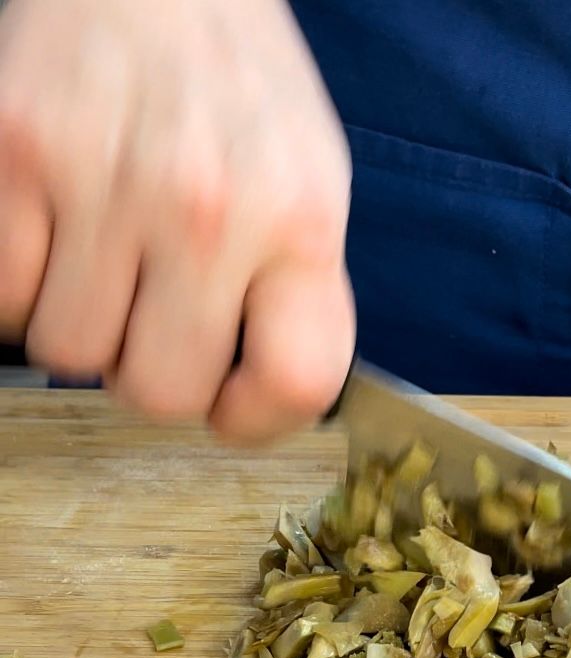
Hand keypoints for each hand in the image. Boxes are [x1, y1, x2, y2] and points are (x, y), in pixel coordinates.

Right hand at [0, 0, 353, 442]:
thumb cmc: (242, 97)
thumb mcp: (312, 193)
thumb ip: (295, 296)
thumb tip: (255, 391)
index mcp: (302, 225)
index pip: (296, 383)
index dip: (257, 420)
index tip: (232, 406)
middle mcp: (212, 210)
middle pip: (163, 393)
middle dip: (156, 375)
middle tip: (158, 321)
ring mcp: (108, 182)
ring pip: (71, 353)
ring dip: (86, 327)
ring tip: (110, 263)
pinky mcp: (17, 154)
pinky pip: (4, 298)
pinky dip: (24, 288)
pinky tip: (60, 239)